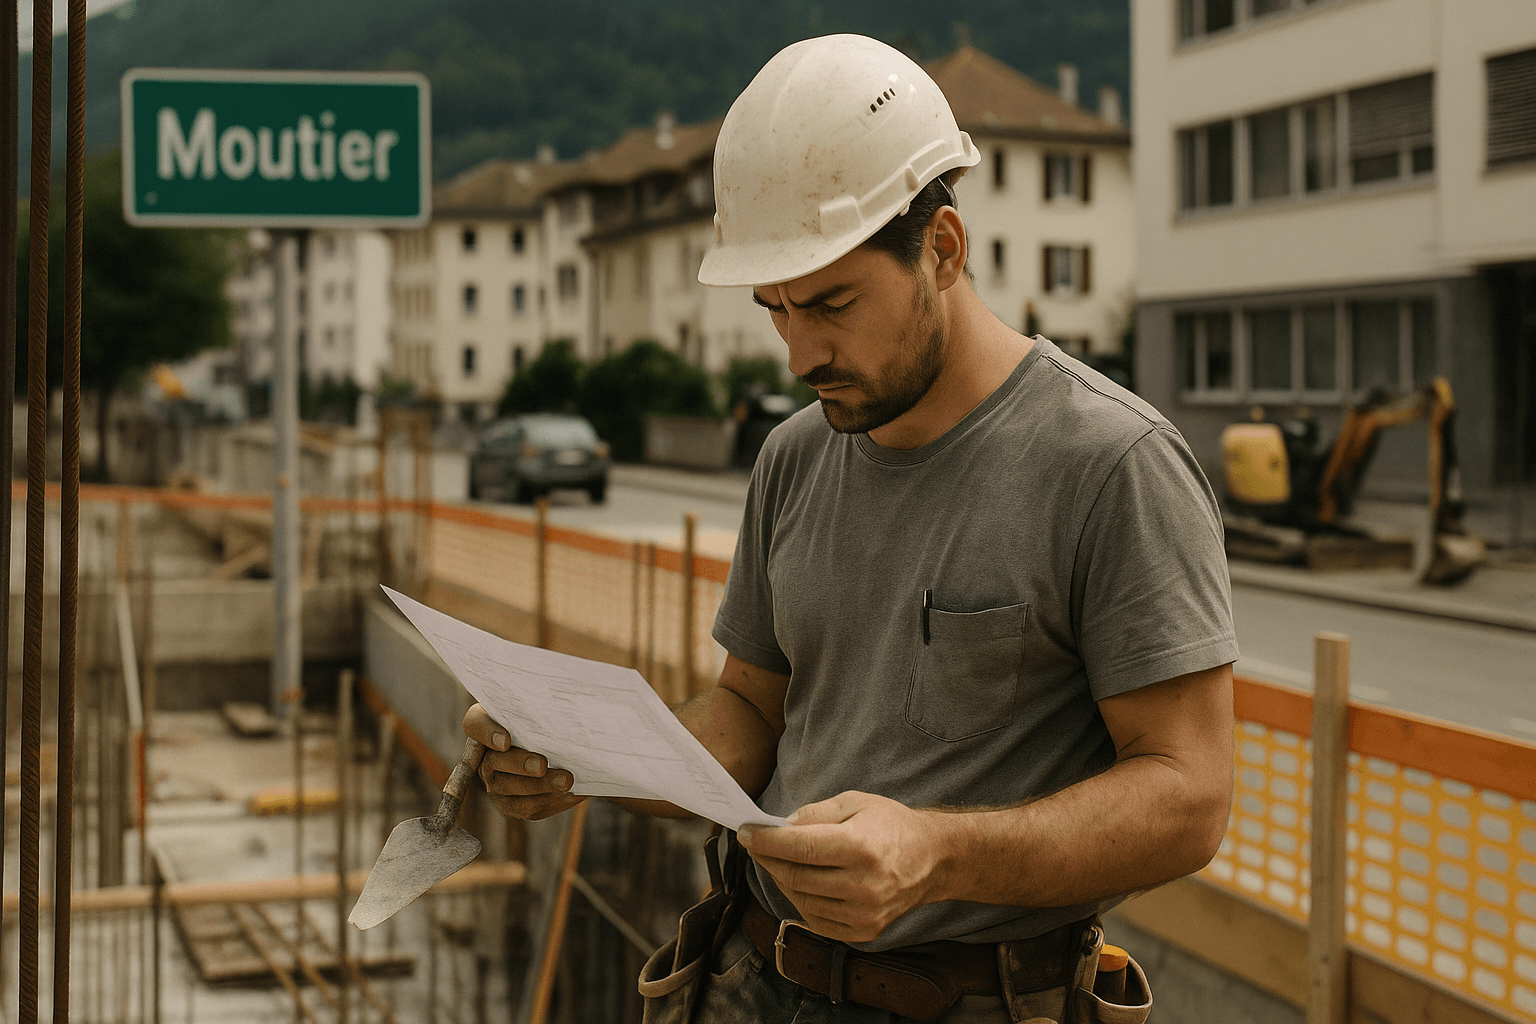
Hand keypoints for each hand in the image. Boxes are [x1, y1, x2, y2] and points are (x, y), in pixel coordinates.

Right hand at [462, 703, 584, 820]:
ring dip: (541, 787)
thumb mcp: (536, 705)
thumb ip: (538, 703)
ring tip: (567, 781)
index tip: (506, 741)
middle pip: (495, 762)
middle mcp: (484, 758)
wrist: (552, 745)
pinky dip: (553, 801)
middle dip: (521, 765)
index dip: (488, 733)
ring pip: (512, 790)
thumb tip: (560, 707)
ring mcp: (496, 784)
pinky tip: (574, 793)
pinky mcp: (512, 805)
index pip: (475, 724)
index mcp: (484, 725)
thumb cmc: (541, 719)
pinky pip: (529, 808)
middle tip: (543, 765)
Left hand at [739, 791, 941, 943]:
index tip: (746, 832)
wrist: (932, 859)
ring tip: (780, 860)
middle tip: (755, 844)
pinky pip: (816, 919)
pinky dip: (801, 900)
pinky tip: (801, 882)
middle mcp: (863, 885)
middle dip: (768, 858)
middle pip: (796, 875)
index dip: (767, 840)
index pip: (800, 847)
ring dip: (783, 879)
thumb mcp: (855, 802)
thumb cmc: (891, 825)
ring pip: (801, 900)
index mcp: (861, 847)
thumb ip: (815, 814)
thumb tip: (780, 827)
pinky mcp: (864, 932)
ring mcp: (864, 913)